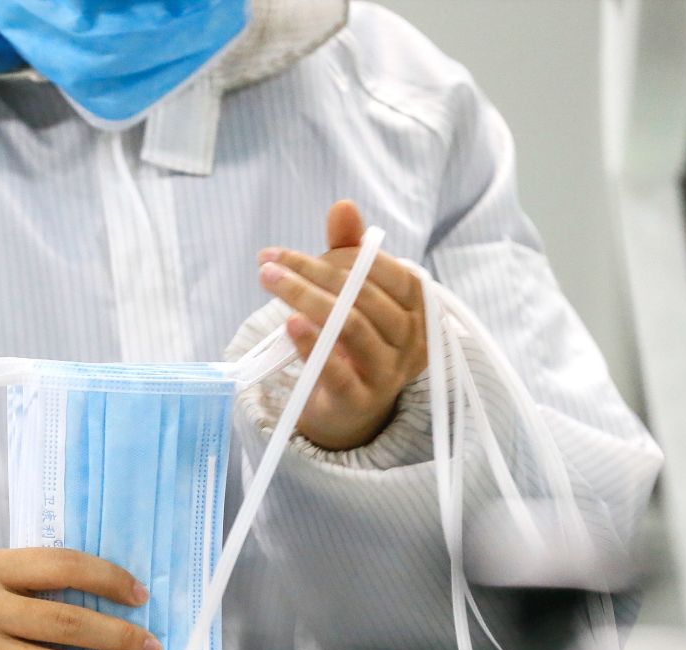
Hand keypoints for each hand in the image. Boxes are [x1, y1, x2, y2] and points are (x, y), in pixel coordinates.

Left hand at [257, 200, 427, 450]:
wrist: (349, 409)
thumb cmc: (353, 342)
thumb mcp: (352, 294)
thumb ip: (348, 252)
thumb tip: (343, 205)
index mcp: (418, 307)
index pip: (385, 270)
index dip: (339, 254)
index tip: (283, 252)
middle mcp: (411, 340)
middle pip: (363, 296)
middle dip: (311, 274)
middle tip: (267, 264)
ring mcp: (389, 372)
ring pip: (351, 327)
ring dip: (306, 299)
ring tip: (270, 282)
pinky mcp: (361, 399)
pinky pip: (339, 369)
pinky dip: (313, 343)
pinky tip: (290, 323)